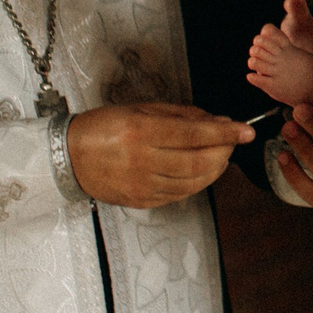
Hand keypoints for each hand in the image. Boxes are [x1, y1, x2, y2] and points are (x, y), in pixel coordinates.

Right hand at [67, 103, 251, 208]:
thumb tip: (218, 121)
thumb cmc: (104, 127)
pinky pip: (179, 194)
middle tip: (233, 142)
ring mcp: (141, 186)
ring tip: (219, 155)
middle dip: (224, 152)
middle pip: (200, 162)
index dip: (226, 133)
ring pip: (194, 183)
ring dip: (215, 169)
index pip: (195, 134)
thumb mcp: (141, 110)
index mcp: (141, 133)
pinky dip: (196, 182)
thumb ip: (182, 115)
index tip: (246, 131)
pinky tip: (198, 170)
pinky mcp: (140, 202)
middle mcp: (142, 162)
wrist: (66, 157)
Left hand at [246, 22, 312, 106]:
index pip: (269, 32)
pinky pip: (256, 79)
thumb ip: (294, 52)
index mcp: (290, 48)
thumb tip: (287, 50)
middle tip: (259, 56)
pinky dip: (253, 78)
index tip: (265, 44)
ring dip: (254, 63)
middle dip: (256, 50)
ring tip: (258, 67)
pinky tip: (256, 78)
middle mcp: (282, 58)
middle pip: (258, 46)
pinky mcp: (274, 87)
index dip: (263, 37)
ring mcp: (278, 72)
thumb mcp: (306, 56)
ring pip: (253, 61)